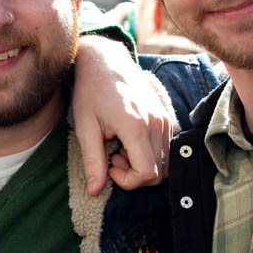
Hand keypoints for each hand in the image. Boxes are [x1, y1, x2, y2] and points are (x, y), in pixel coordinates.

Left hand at [72, 35, 173, 194]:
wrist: (105, 61)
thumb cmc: (91, 91)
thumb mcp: (85, 127)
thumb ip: (92, 161)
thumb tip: (94, 191)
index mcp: (136, 126)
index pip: (147, 173)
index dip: (128, 181)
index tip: (110, 167)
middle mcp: (156, 123)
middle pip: (160, 172)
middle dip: (135, 175)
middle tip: (112, 158)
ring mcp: (164, 118)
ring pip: (165, 162)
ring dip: (143, 164)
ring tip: (119, 148)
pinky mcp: (166, 116)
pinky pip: (166, 148)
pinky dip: (150, 153)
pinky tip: (129, 141)